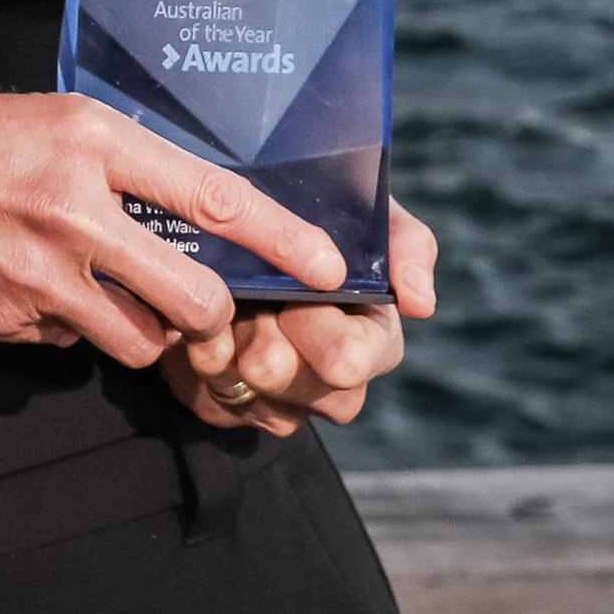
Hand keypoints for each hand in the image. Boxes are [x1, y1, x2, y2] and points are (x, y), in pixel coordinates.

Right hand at [0, 83, 351, 372]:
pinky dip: (64, 328)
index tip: (332, 268)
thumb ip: (117, 167)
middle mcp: (72, 206)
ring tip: (88, 282)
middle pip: (192, 298)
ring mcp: (36, 273)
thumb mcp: (45, 124)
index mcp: (91, 140)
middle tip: (202, 308)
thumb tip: (191, 219)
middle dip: (209, 317)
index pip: (215, 199)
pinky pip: (69, 345)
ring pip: (137, 337)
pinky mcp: (2, 320)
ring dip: (132, 326)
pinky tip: (23, 286)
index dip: (284, 242)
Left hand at [160, 199, 437, 434]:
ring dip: (233, 351)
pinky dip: (196, 363)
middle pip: (309, 396)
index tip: (298, 302)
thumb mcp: (367, 211)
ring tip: (223, 307)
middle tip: (255, 306)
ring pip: (258, 402)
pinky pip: (210, 402)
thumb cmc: (312, 215)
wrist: (225, 219)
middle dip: (277, 348)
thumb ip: (407, 246)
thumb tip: (422, 305)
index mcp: (370, 340)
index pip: (355, 364)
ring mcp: (275, 399)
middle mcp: (326, 382)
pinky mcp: (222, 402)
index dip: (328, 339)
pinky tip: (191, 329)